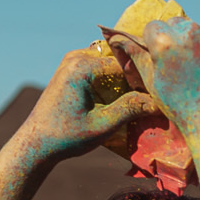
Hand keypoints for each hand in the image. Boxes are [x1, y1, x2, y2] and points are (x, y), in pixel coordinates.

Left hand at [18, 48, 164, 162]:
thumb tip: (160, 102)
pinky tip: (128, 96)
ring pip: (113, 61)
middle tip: (157, 94)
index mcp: (83, 67)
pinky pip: (103, 66)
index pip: (128, 64)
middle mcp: (78, 56)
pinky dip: (116, 78)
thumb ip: (130, 110)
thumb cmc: (67, 137)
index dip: (147, 79)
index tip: (163, 95)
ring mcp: (74, 60)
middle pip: (121, 58)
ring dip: (128, 76)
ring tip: (145, 96)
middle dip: (139, 75)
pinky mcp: (73, 68)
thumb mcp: (102, 126)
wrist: (35, 143)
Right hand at [110, 20, 199, 145]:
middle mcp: (191, 32)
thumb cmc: (179, 106)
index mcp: (165, 41)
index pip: (154, 27)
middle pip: (177, 23)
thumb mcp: (152, 81)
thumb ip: (136, 55)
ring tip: (199, 68)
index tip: (162, 59)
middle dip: (176, 38)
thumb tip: (117, 38)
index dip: (156, 43)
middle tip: (182, 65)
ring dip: (199, 41)